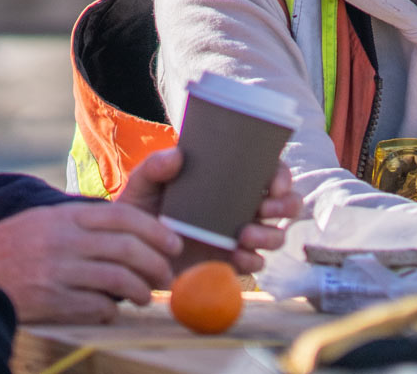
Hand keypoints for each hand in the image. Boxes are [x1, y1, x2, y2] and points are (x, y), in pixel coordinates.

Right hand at [0, 200, 181, 323]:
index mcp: (66, 215)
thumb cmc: (16, 246)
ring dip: (139, 291)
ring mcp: (57, 271)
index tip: (174, 244)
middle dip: (156, 264)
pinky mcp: (50, 301)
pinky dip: (111, 310)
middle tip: (167, 276)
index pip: (123, 216)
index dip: (156, 230)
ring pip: (118, 280)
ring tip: (143, 296)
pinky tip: (110, 309)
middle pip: (127, 249)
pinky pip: (96, 307)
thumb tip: (135, 233)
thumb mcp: (46, 219)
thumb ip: (86, 221)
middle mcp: (63, 240)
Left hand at [118, 148, 303, 274]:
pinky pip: (256, 262)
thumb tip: (177, 155)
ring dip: (271, 234)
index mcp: (229, 181)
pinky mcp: (231, 261)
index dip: (282, 176)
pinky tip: (237, 255)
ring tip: (245, 235)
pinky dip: (253, 259)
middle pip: (285, 203)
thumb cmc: (141, 210)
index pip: (269, 171)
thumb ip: (155, 167)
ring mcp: (239, 235)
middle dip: (286, 205)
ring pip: (276, 234)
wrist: (130, 252)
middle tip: (266, 208)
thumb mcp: (143, 185)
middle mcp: (241, 206)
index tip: (275, 184)